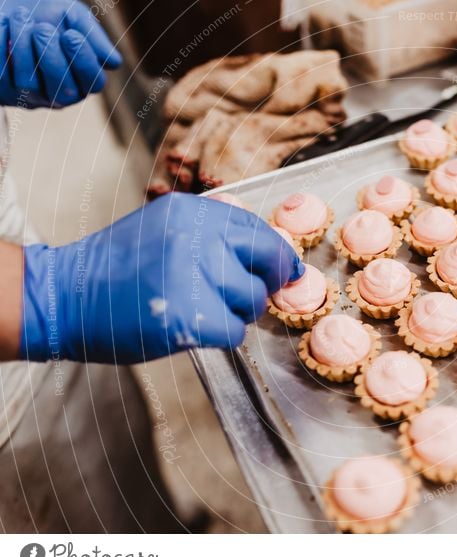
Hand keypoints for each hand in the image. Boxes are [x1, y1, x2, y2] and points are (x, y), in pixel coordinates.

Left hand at [0, 0, 121, 107]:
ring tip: (20, 17)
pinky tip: (5, 26)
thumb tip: (114, 62)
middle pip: (63, 90)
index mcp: (84, 79)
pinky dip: (1, 45)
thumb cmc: (48, 13)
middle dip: (51, 55)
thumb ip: (94, 37)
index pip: (93, 82)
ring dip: (22, 46)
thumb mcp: (75, 16)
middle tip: (42, 28)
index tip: (70, 35)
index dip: (83, 60)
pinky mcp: (3, 91)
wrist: (12, 4)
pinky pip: (1, 75)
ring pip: (29, 84)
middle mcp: (60, 95)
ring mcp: (30, 96)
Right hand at [19, 193, 302, 363]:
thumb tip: (270, 256)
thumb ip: (213, 236)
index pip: (259, 230)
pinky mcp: (188, 315)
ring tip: (202, 309)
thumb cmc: (116, 268)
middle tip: (248, 295)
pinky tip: (193, 327)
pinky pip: (235, 332)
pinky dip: (221, 336)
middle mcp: (197, 236)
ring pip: (253, 301)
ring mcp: (192, 274)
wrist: (64, 296)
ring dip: (236, 313)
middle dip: (266, 283)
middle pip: (268, 262)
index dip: (278, 255)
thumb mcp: (164, 230)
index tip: (285, 270)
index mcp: (194, 212)